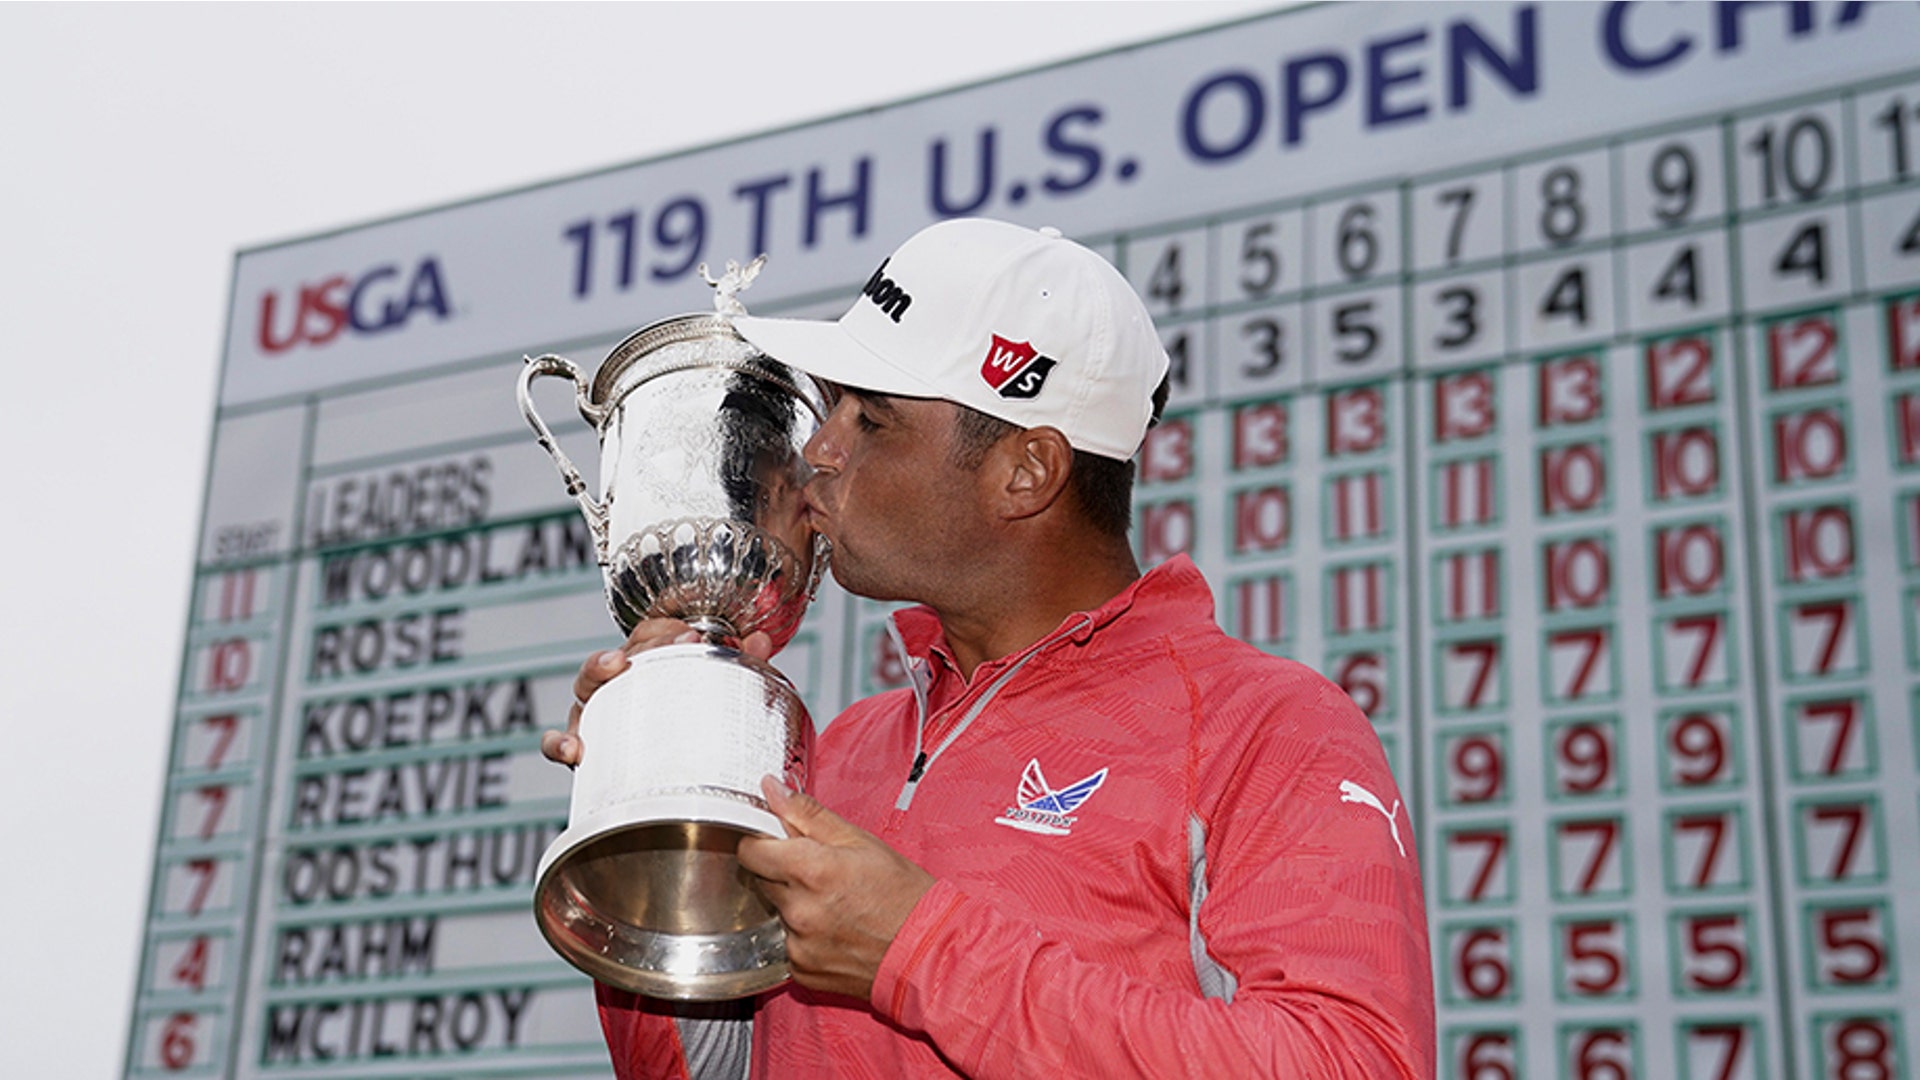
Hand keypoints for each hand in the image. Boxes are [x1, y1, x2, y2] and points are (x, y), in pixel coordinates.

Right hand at [539, 620, 774, 766]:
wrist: (667, 750)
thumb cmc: (690, 705)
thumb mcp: (718, 682)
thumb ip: (741, 661)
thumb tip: (761, 641)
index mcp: (646, 657)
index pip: (648, 633)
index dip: (667, 632)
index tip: (693, 636)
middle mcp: (615, 678)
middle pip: (612, 654)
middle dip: (628, 648)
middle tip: (641, 654)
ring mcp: (595, 710)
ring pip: (582, 689)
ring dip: (594, 677)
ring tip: (610, 673)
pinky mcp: (584, 743)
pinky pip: (556, 741)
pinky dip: (558, 743)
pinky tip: (573, 750)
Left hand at [737, 776, 935, 1001]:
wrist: (927, 951)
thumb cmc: (904, 896)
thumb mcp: (860, 840)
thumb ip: (808, 815)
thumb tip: (774, 791)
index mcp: (810, 870)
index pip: (750, 850)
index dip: (761, 840)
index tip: (775, 839)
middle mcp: (798, 910)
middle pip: (760, 878)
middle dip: (781, 869)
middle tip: (819, 869)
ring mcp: (797, 944)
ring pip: (775, 910)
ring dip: (794, 901)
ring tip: (833, 902)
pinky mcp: (801, 969)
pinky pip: (787, 941)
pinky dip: (803, 932)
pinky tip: (834, 927)